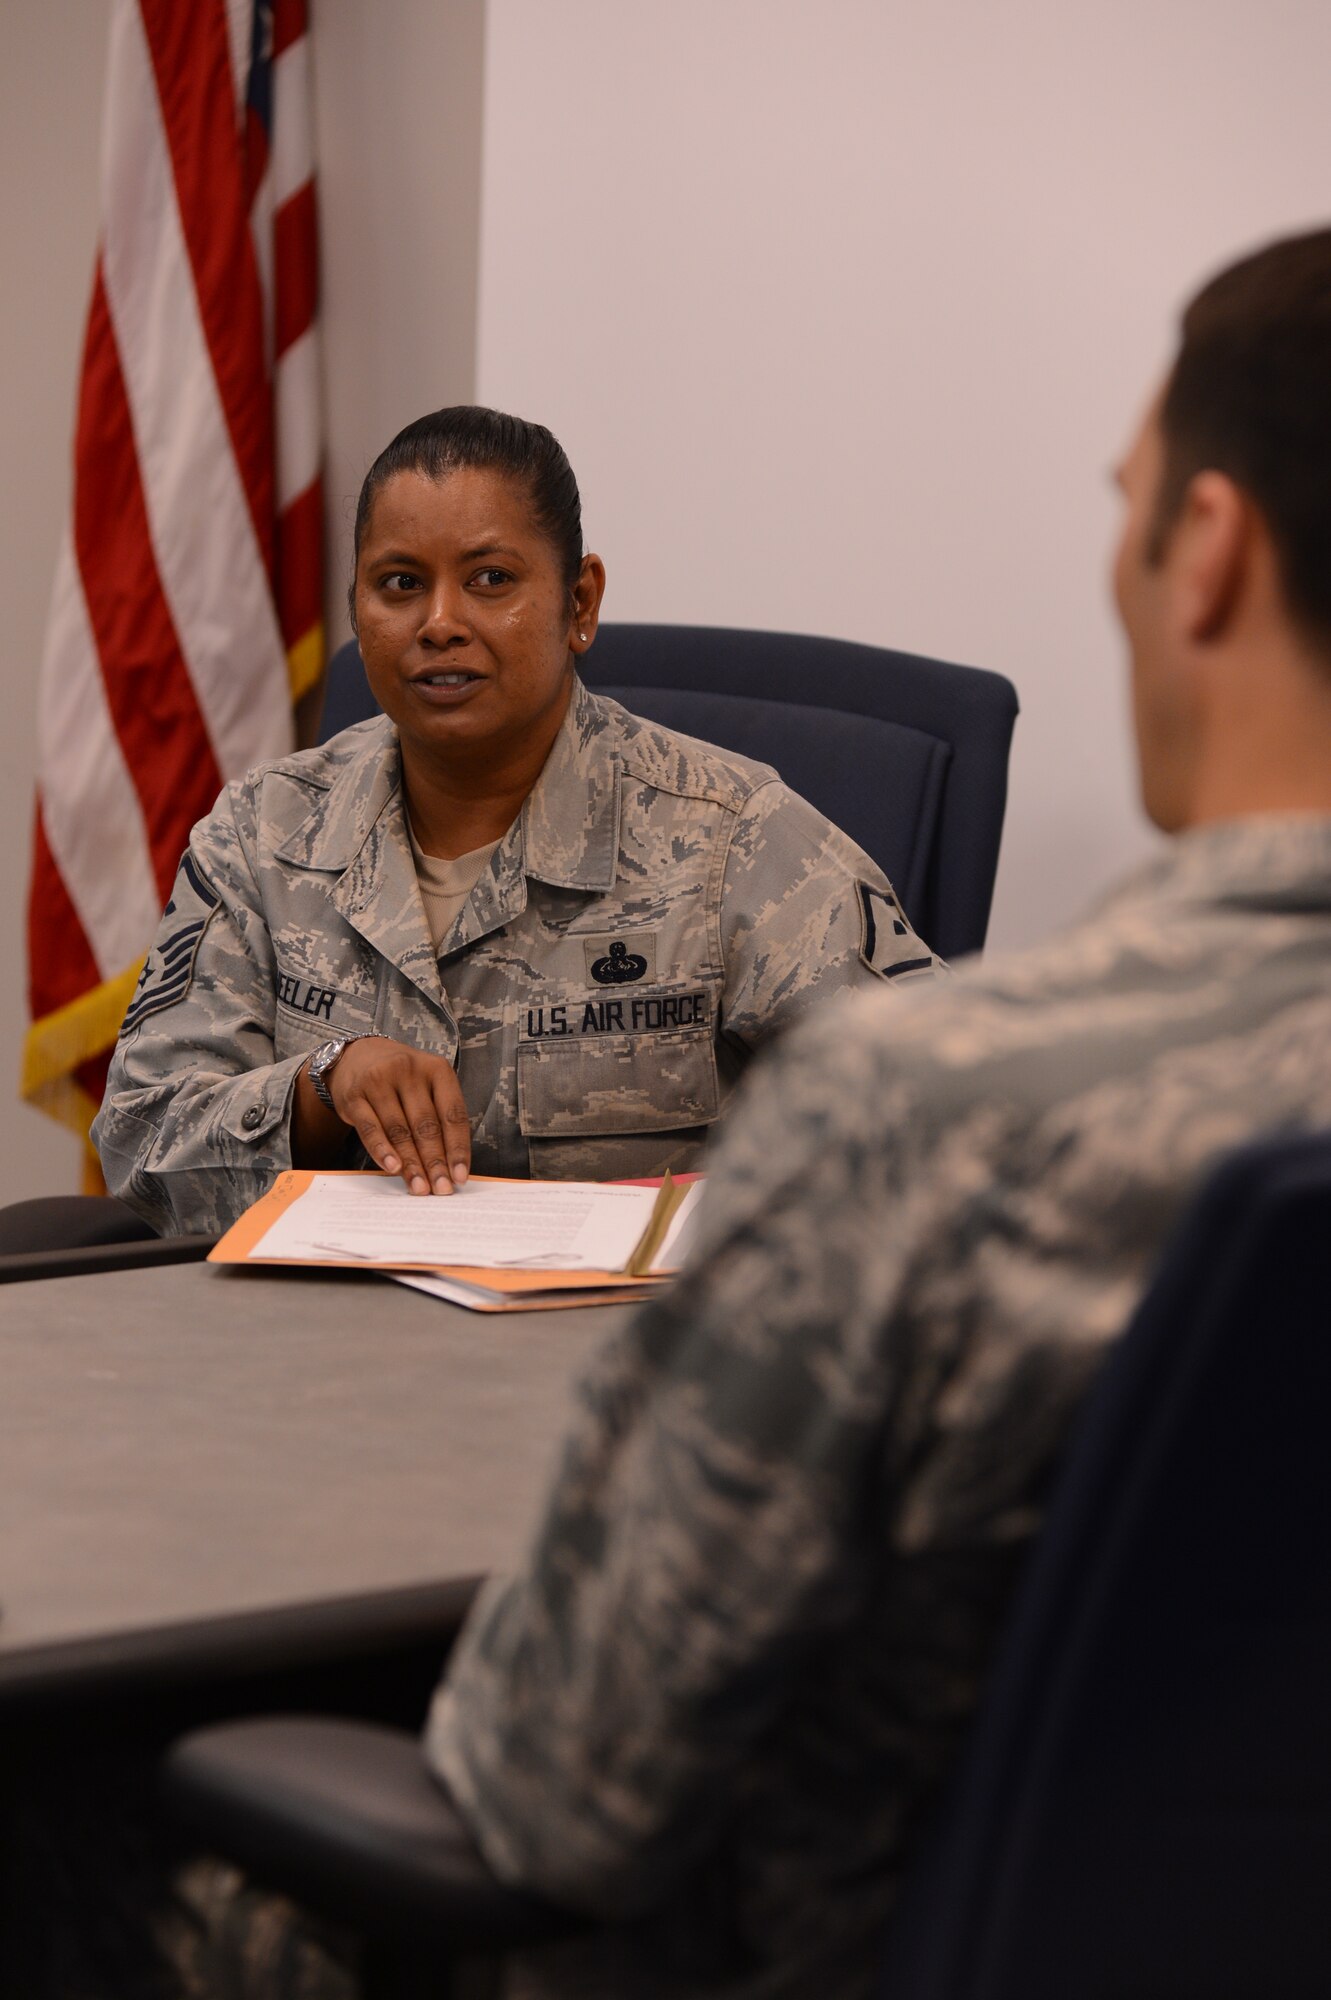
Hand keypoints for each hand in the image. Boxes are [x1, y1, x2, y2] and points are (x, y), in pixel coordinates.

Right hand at [326, 1037, 471, 1195]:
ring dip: (411, 1163)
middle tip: (441, 1189)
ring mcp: (379, 1081)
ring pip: (400, 1130)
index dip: (458, 1148)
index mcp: (437, 1070)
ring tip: (419, 1187)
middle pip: (427, 1125)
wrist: (357, 1057)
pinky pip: (371, 1128)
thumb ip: (439, 1117)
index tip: (460, 1176)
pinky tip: (393, 1168)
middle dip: (435, 1162)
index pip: (453, 1114)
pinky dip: (382, 1151)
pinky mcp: (354, 1096)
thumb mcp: (427, 1085)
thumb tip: (450, 1166)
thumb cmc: (401, 1080)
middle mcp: (409, 1071)